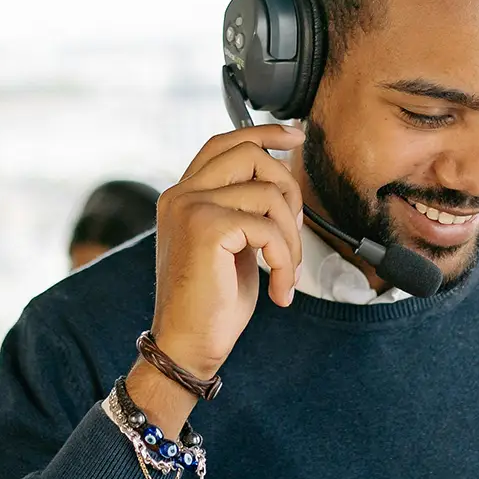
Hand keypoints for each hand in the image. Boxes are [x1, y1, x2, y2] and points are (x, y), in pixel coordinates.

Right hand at [151, 123, 304, 378]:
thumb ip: (245, 206)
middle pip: (252, 154)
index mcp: (184, 194)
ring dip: (292, 237)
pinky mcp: (207, 228)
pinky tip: (280, 289)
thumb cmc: (214, 300)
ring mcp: (191, 207)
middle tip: (295, 234)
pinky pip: (270, 227)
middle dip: (289, 189)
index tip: (296, 136)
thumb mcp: (233, 242)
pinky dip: (286, 260)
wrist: (187, 346)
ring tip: (287, 271)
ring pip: (270, 193)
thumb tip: (280, 175)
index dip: (263, 132)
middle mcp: (182, 194)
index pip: (225, 142)